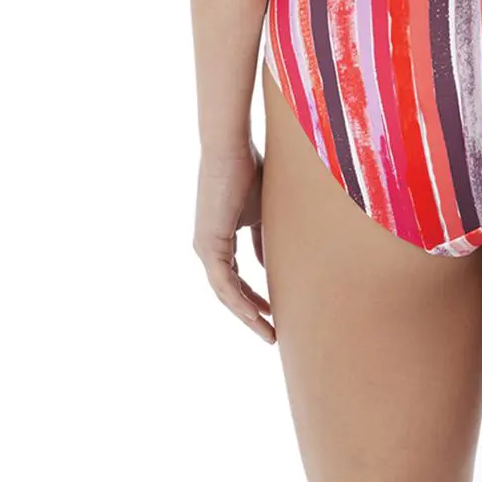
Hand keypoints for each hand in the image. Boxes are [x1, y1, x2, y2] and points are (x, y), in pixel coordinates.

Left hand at [193, 143, 275, 343]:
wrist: (230, 148)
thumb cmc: (249, 169)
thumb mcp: (262, 212)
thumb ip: (264, 239)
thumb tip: (269, 264)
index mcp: (219, 238)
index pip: (236, 278)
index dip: (255, 297)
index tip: (275, 311)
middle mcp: (208, 247)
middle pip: (230, 292)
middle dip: (252, 314)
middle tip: (272, 333)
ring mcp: (205, 248)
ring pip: (226, 294)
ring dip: (247, 315)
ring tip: (269, 333)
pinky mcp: (208, 245)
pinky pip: (224, 284)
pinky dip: (241, 302)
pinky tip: (258, 316)